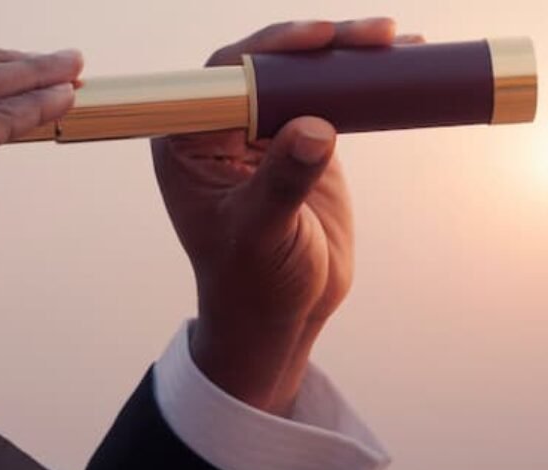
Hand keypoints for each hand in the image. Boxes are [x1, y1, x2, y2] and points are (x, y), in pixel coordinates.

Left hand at [153, 19, 410, 414]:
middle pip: (270, 64)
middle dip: (322, 43)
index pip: (224, 78)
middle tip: (375, 36)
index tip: (317, 39)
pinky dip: (364, 81)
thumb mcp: (262, 235)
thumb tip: (313, 129)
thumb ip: (281, 184)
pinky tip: (403, 61)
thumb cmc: (252, 282)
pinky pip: (330, 97)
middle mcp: (220, 130)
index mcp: (187, 145)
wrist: (281, 312)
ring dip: (349, 54)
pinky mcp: (300, 141)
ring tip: (398, 41)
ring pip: (303, 74)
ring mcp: (262, 133)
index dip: (269, 49)